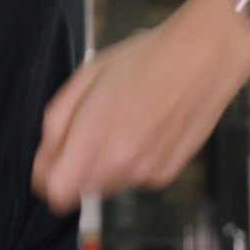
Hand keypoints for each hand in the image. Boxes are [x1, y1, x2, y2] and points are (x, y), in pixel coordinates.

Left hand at [30, 0, 249, 213]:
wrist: (203, 59)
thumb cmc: (145, 59)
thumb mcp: (86, 76)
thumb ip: (58, 119)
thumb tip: (46, 155)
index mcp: (97, 135)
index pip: (58, 190)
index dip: (46, 176)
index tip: (49, 159)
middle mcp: (123, 162)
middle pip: (79, 189)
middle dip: (74, 165)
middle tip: (87, 127)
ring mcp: (148, 172)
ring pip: (106, 186)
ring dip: (102, 164)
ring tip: (118, 122)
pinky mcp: (167, 174)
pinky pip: (133, 178)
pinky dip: (129, 162)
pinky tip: (141, 129)